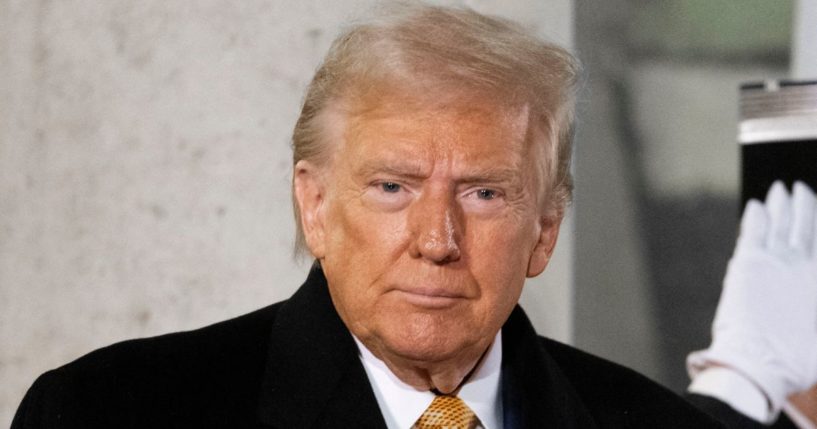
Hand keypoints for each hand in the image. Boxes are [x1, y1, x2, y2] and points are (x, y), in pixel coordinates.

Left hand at [688, 181, 816, 413]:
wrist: (762, 363)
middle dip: (802, 204)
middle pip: (803, 224)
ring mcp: (775, 260)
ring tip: (780, 190)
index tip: (816, 203)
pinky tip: (756, 206)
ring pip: (779, 223)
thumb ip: (811, 304)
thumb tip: (807, 283)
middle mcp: (801, 264)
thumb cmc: (794, 359)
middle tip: (798, 188)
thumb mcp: (816, 331)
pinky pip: (754, 231)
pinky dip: (756, 217)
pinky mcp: (748, 263)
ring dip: (780, 204)